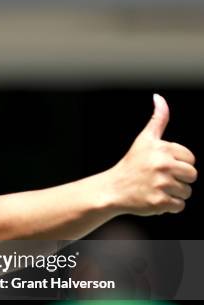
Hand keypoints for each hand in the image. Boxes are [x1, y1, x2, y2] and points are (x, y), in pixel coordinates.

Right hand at [107, 94, 196, 215]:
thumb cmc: (130, 165)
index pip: (190, 159)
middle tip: (159, 180)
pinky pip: (179, 206)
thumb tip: (159, 97)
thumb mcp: (144, 140)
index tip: (161, 166)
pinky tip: (154, 200)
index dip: (178, 164)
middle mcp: (162, 165)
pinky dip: (169, 207)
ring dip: (174, 194)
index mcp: (162, 149)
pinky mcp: (159, 202)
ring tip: (156, 190)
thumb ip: (158, 119)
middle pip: (192, 176)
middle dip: (179, 180)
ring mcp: (161, 184)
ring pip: (187, 192)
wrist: (112, 189)